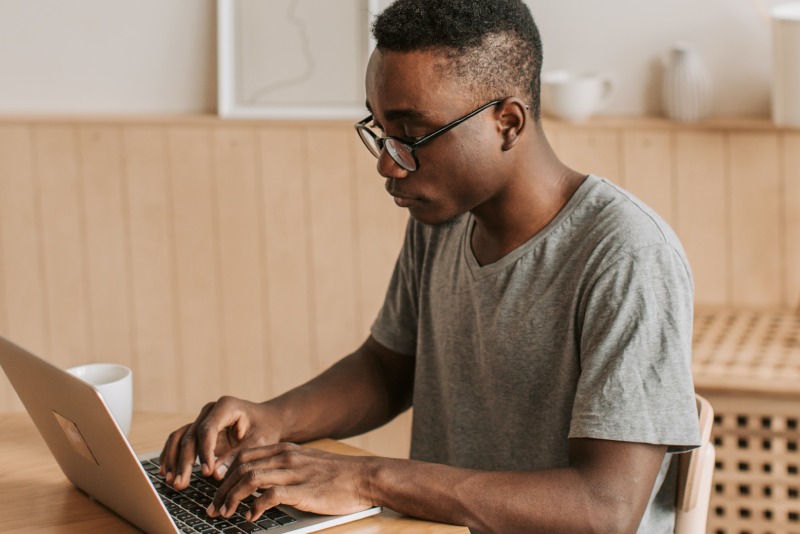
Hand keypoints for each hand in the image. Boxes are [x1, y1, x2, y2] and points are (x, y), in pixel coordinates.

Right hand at [159, 396, 280, 489]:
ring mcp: (202, 418)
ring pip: (180, 437)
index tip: (205, 472)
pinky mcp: (197, 430)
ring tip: (171, 481)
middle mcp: (210, 410)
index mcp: (226, 406)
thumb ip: (237, 456)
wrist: (267, 420)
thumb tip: (214, 475)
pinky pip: (179, 440)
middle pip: (190, 435)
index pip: (208, 430)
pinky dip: (172, 455)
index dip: (204, 452)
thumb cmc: (265, 429)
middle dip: (184, 461)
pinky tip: (166, 472)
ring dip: (173, 460)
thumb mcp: (258, 442)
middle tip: (180, 484)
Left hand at [207, 443, 376, 520]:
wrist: (365, 477)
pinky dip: (254, 507)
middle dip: (222, 489)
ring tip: (225, 514)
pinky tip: (250, 517)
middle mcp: (286, 458)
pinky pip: (269, 496)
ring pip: (249, 480)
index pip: (244, 456)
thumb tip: (261, 484)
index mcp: (285, 450)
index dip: (225, 474)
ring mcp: (294, 473)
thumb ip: (284, 469)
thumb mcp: (307, 464)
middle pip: (241, 468)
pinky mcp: (302, 490)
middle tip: (213, 507)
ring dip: (231, 498)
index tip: (216, 491)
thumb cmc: (337, 475)